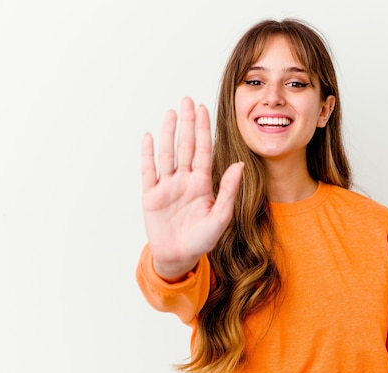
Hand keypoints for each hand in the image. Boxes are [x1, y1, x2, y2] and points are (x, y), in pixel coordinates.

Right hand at [141, 97, 243, 279]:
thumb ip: (228, 190)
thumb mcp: (221, 216)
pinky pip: (149, 171)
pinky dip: (148, 154)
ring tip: (171, 113)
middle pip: (186, 146)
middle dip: (187, 123)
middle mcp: (184, 180)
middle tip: (187, 100)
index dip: (203, 130)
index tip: (203, 109)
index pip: (203, 150)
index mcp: (202, 183)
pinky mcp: (151, 195)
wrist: (180, 256)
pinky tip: (149, 137)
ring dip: (169, 133)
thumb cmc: (203, 239)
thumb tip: (239, 165)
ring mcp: (167, 186)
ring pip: (168, 153)